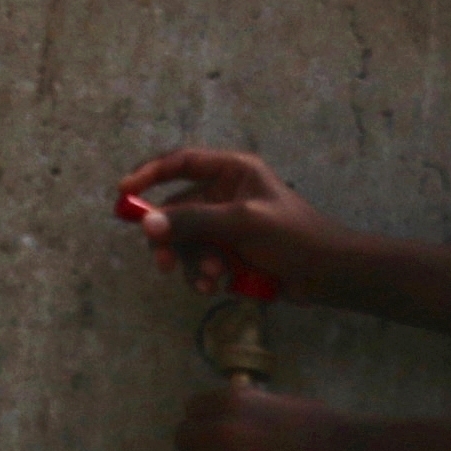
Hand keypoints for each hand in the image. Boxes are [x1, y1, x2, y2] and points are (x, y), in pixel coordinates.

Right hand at [121, 146, 328, 299]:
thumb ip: (194, 222)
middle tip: (162, 263)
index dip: (149, 174)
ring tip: (209, 280)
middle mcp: (224, 193)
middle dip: (170, 239)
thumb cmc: (294, 237)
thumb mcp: (243, 223)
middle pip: (175, 210)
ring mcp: (225, 224)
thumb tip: (147, 225)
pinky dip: (202, 274)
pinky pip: (199, 260)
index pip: (180, 162)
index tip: (123, 193)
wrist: (327, 275)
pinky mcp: (228, 252)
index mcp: (232, 171)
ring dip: (191, 262)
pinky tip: (216, 287)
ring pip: (185, 241)